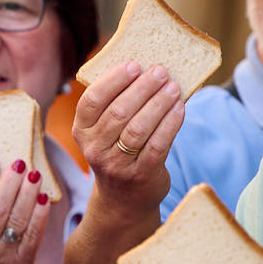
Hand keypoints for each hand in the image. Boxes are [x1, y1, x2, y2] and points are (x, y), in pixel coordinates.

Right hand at [72, 62, 183, 208]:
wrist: (124, 198)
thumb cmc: (118, 152)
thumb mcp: (105, 131)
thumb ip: (116, 103)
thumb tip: (146, 69)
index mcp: (82, 130)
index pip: (92, 101)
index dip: (114, 80)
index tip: (135, 65)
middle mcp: (95, 149)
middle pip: (119, 112)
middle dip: (143, 88)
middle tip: (161, 71)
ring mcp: (116, 164)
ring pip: (138, 128)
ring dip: (159, 104)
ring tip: (173, 87)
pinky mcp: (140, 175)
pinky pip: (157, 145)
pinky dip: (170, 124)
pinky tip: (179, 109)